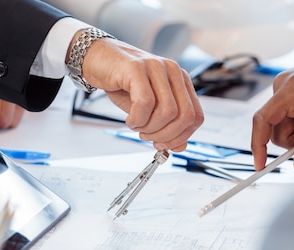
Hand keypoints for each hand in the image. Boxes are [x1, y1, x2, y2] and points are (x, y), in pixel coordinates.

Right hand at [82, 37, 203, 151]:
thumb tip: (179, 147)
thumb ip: (165, 126)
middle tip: (147, 136)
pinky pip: (145, 102)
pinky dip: (137, 119)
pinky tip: (129, 119)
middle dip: (165, 136)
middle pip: (185, 116)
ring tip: (136, 125)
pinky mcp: (137, 68)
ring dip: (149, 128)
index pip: (196, 116)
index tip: (163, 143)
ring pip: (167, 111)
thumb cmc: (122, 83)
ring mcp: (156, 67)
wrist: (97, 58)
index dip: (181, 137)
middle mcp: (173, 71)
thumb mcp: (146, 109)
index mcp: (180, 81)